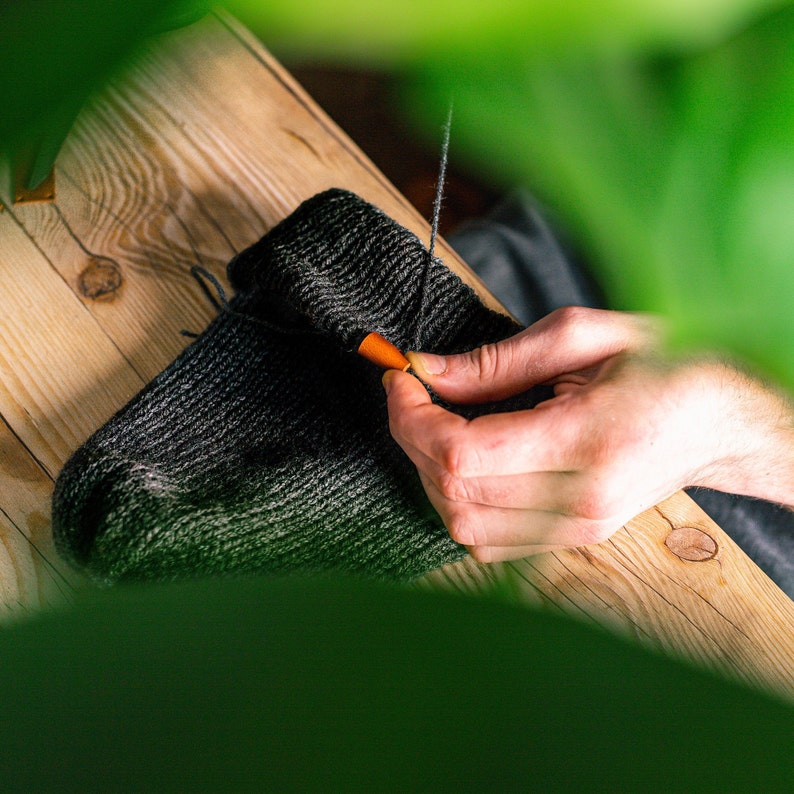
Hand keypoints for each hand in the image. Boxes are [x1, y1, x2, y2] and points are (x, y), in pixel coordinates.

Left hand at [383, 306, 793, 561]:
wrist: (722, 420)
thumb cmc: (667, 367)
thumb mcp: (584, 337)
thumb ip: (496, 361)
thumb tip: (429, 372)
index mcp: (585, 441)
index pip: (461, 453)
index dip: (412, 417)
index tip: (400, 379)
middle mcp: (578, 499)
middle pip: (452, 491)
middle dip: (410, 437)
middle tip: (410, 394)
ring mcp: (576, 528)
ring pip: (461, 524)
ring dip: (428, 472)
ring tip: (433, 425)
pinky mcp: (572, 538)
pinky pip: (487, 541)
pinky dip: (456, 502)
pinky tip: (460, 464)